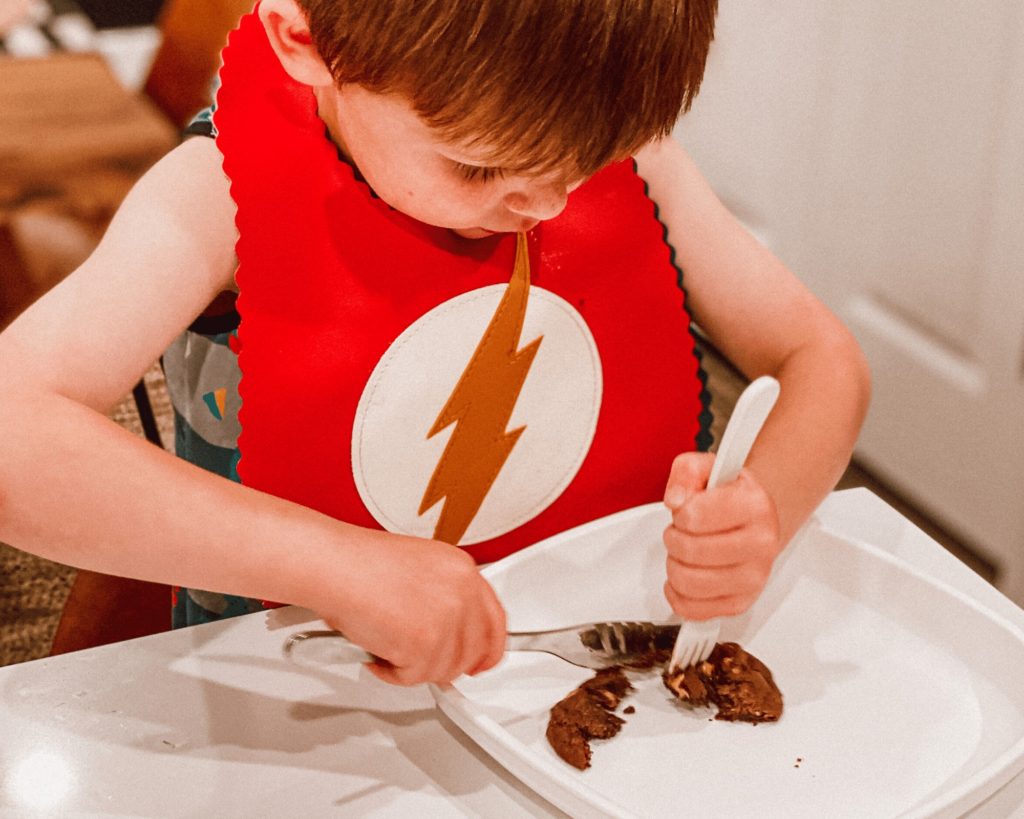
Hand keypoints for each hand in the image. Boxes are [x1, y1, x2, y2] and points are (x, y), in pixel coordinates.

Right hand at [318, 530, 506, 686]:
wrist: (334, 565)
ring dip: (413, 666)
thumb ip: (444, 598)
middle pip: (475, 651)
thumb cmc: (359, 563)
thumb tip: (451, 633)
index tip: (481, 661)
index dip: (489, 647)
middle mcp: (462, 592)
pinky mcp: (425, 643)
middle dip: (447, 664)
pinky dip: (392, 672)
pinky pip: (415, 677)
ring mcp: (447, 618)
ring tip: (387, 643)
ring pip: (444, 668)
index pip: (495, 620)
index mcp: (463, 570)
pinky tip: (377, 649)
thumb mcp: (420, 568)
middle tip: (421, 662)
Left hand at [662, 451, 781, 619]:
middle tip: (682, 531)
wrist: (754, 519)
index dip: (680, 512)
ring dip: (674, 565)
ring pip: (688, 582)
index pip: (694, 516)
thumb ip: (686, 473)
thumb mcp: (707, 468)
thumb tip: (676, 500)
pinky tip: (685, 576)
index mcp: (755, 506)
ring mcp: (754, 578)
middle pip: (689, 551)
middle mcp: (762, 544)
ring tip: (685, 552)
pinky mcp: (740, 603)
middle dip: (673, 538)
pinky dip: (677, 594)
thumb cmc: (729, 496)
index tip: (688, 510)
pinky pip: (692, 610)